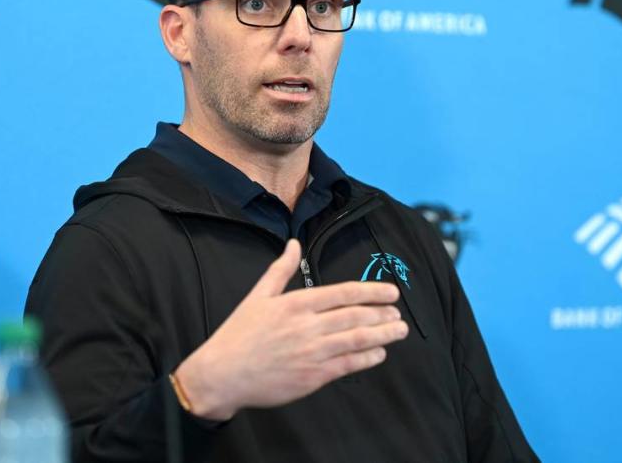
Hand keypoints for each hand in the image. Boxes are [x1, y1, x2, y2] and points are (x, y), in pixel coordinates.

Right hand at [172, 238, 407, 420]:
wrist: (222, 374)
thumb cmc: (239, 334)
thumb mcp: (257, 295)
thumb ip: (280, 270)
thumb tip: (293, 244)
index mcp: (296, 303)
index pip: (343, 293)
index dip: (372, 292)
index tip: (391, 292)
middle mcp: (307, 326)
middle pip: (355, 316)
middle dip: (382, 313)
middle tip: (398, 312)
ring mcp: (312, 353)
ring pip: (356, 340)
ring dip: (382, 334)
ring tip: (399, 330)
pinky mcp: (312, 377)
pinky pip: (347, 365)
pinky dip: (366, 358)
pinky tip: (379, 353)